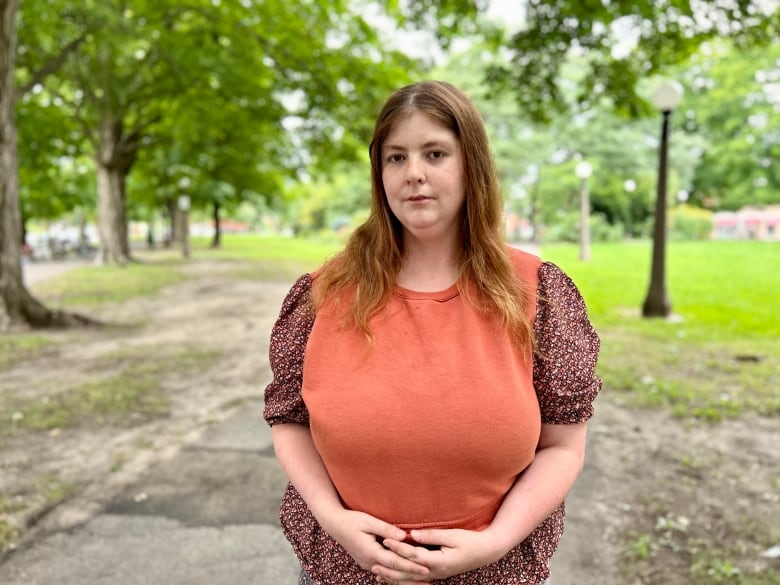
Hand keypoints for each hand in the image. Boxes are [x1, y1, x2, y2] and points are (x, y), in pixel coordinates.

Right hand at [319, 509, 429, 579]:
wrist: (334, 524)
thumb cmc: (352, 520)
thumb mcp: (369, 521)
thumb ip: (386, 529)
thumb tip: (403, 536)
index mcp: (371, 552)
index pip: (395, 562)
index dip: (412, 566)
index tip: (426, 569)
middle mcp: (369, 562)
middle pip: (394, 573)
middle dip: (412, 577)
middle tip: (429, 580)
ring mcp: (367, 564)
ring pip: (389, 575)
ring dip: (405, 579)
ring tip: (421, 582)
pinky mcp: (367, 562)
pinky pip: (384, 572)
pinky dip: (395, 576)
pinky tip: (404, 578)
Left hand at [373, 527, 506, 583]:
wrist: (486, 552)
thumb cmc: (470, 541)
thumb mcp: (453, 535)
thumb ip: (432, 535)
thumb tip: (412, 534)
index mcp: (439, 562)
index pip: (413, 556)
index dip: (398, 548)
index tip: (385, 541)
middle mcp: (435, 572)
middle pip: (408, 572)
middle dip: (390, 568)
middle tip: (373, 564)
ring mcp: (436, 575)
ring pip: (411, 579)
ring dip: (394, 576)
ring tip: (377, 574)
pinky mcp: (437, 574)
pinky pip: (416, 578)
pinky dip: (403, 578)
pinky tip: (394, 576)